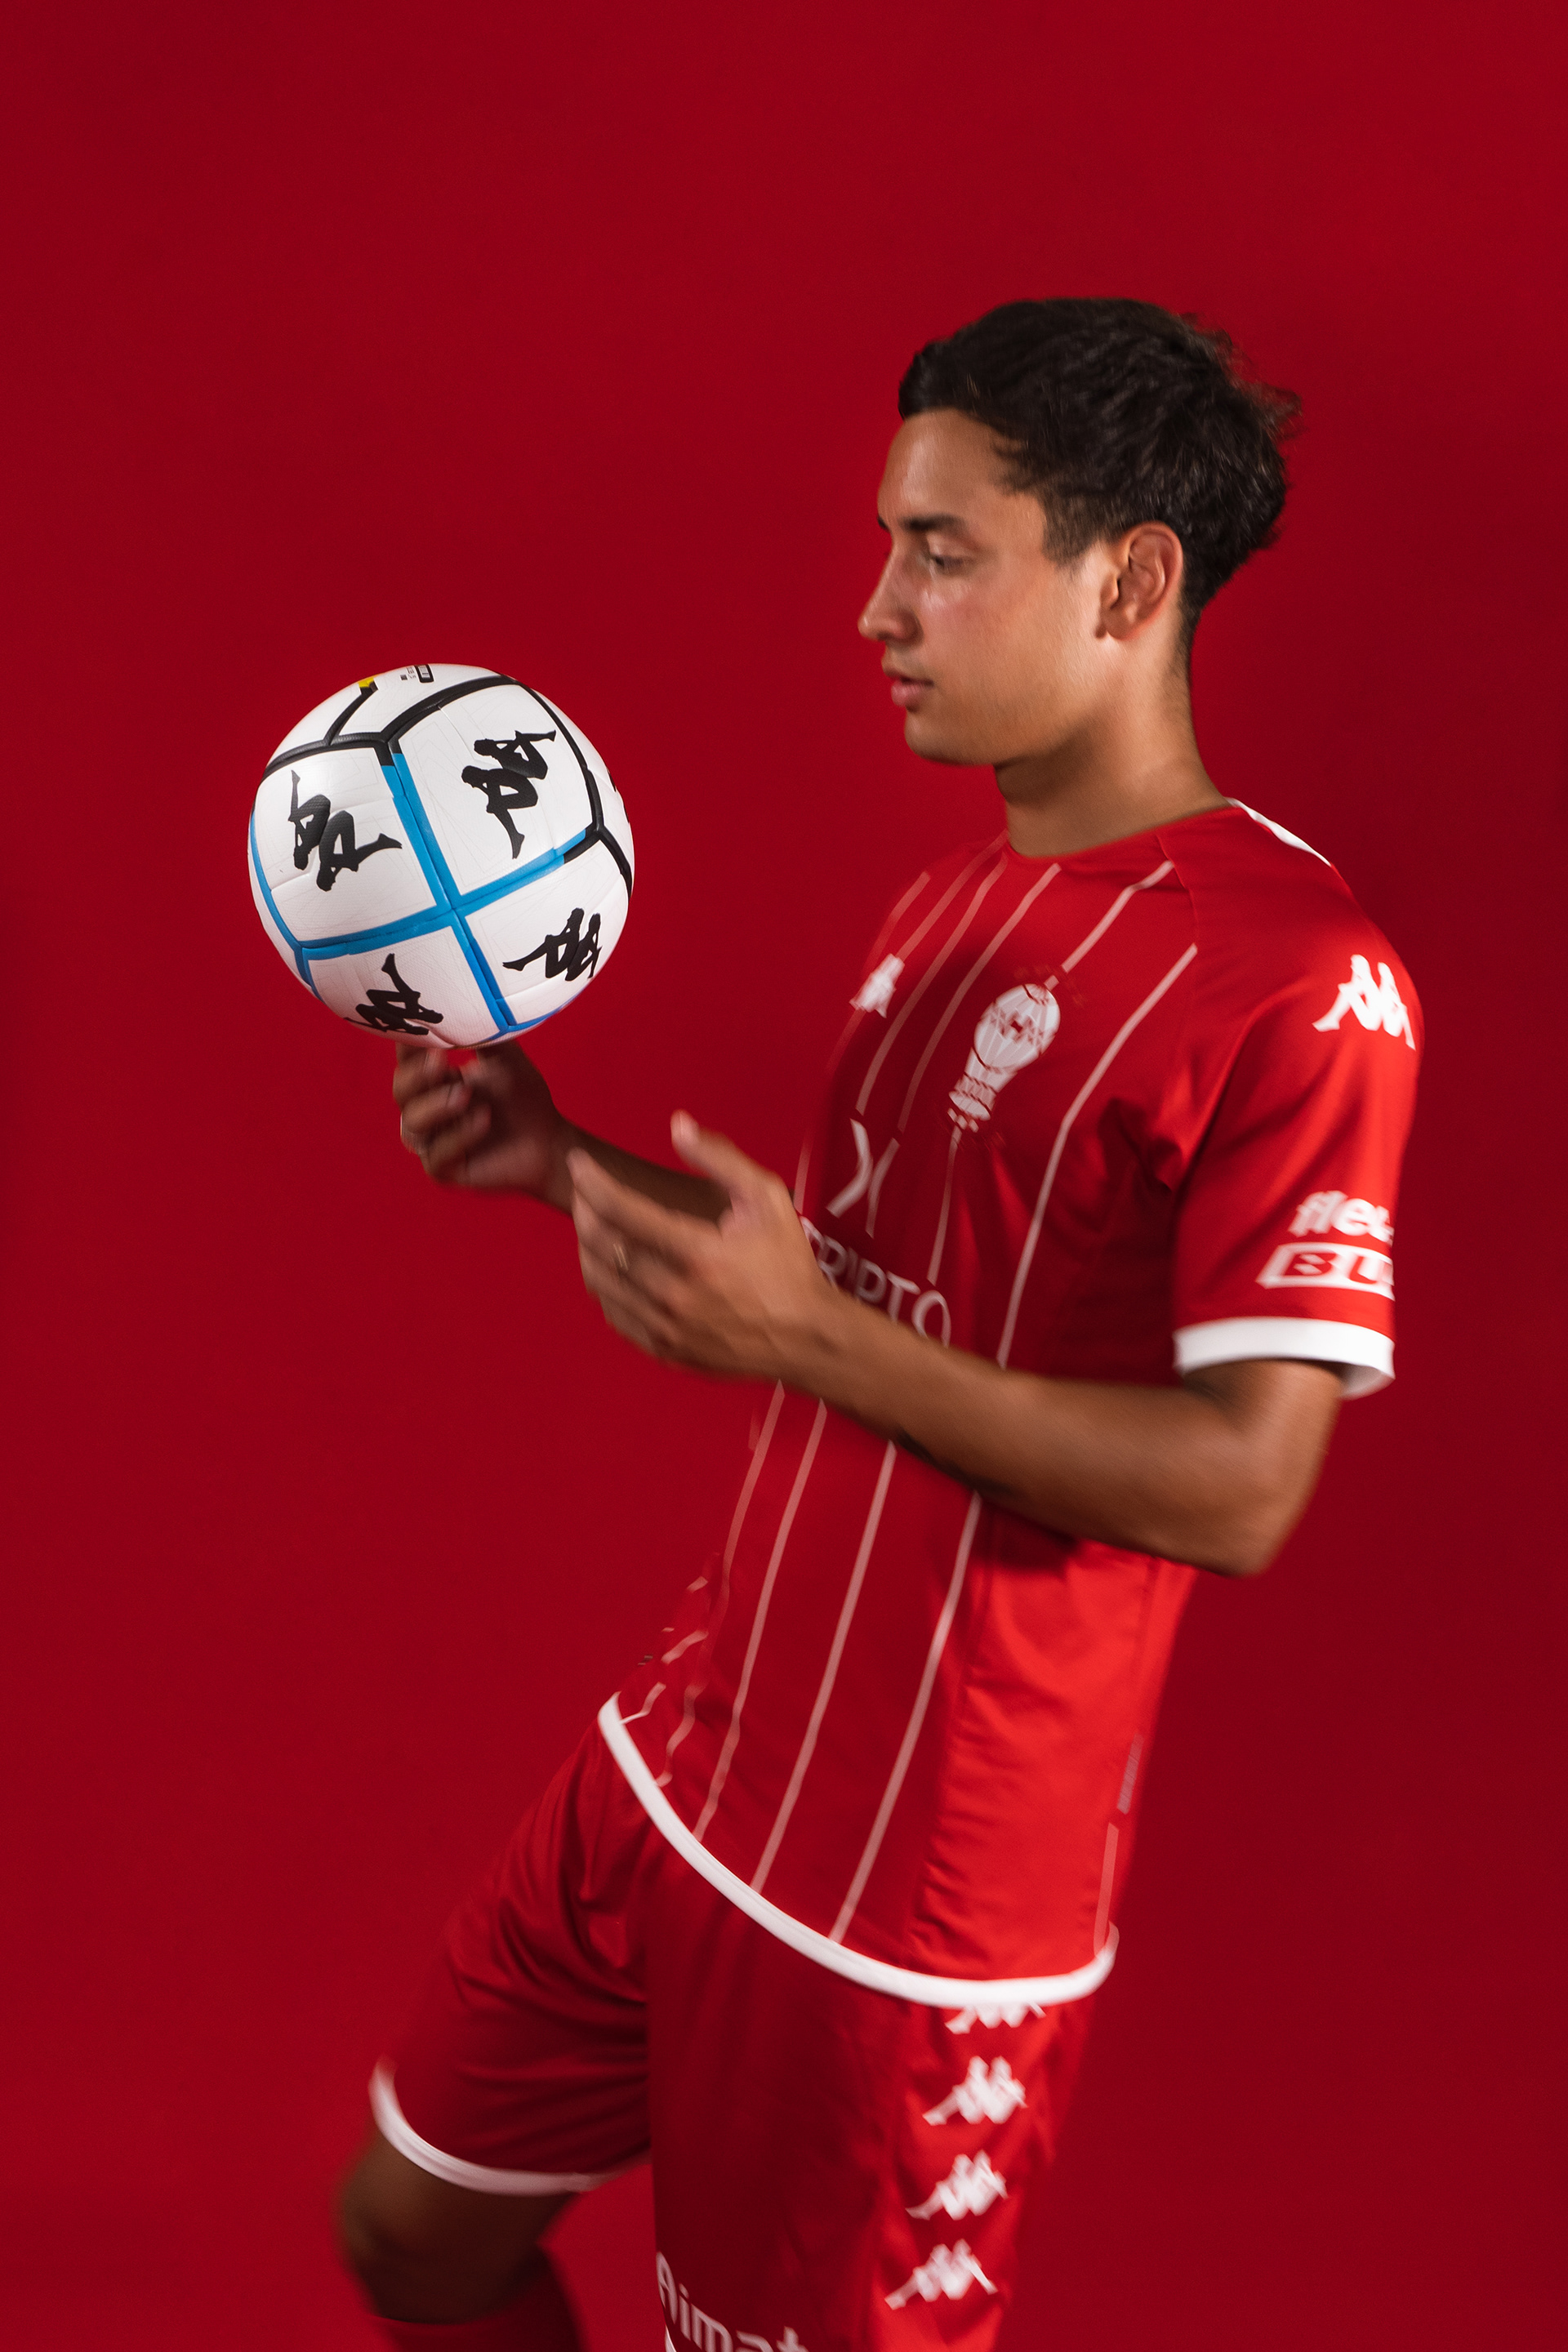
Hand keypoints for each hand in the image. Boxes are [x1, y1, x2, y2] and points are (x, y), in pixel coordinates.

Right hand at [393, 1040, 569, 1200]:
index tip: (418, 1029)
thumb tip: (463, 999)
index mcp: (434, 1080)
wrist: (548, 1139)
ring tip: (467, 1095)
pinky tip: (483, 1119)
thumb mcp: (503, 1057)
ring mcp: (432, 1141)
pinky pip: (437, 1156)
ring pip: (412, 1125)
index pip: (408, 1060)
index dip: (408, 1046)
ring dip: (438, 1106)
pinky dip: (459, 1136)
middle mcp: (426, 1110)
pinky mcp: (444, 1170)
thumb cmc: (523, 1096)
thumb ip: (481, 1032)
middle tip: (440, 1061)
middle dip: (418, 1077)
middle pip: (400, 1092)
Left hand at [569, 1113, 837, 1381]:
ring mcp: (665, 1326)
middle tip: (584, 1191)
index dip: (591, 1181)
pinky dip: (604, 1285)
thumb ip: (720, 1158)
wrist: (805, 1336)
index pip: (621, 1211)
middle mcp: (674, 1293)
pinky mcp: (663, 1349)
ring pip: (599, 1281)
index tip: (578, 1164)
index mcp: (697, 1252)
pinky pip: (613, 1314)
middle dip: (583, 1209)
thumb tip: (677, 1125)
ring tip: (593, 1224)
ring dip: (587, 1247)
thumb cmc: (787, 1263)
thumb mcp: (766, 1198)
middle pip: (601, 1245)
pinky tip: (612, 1267)